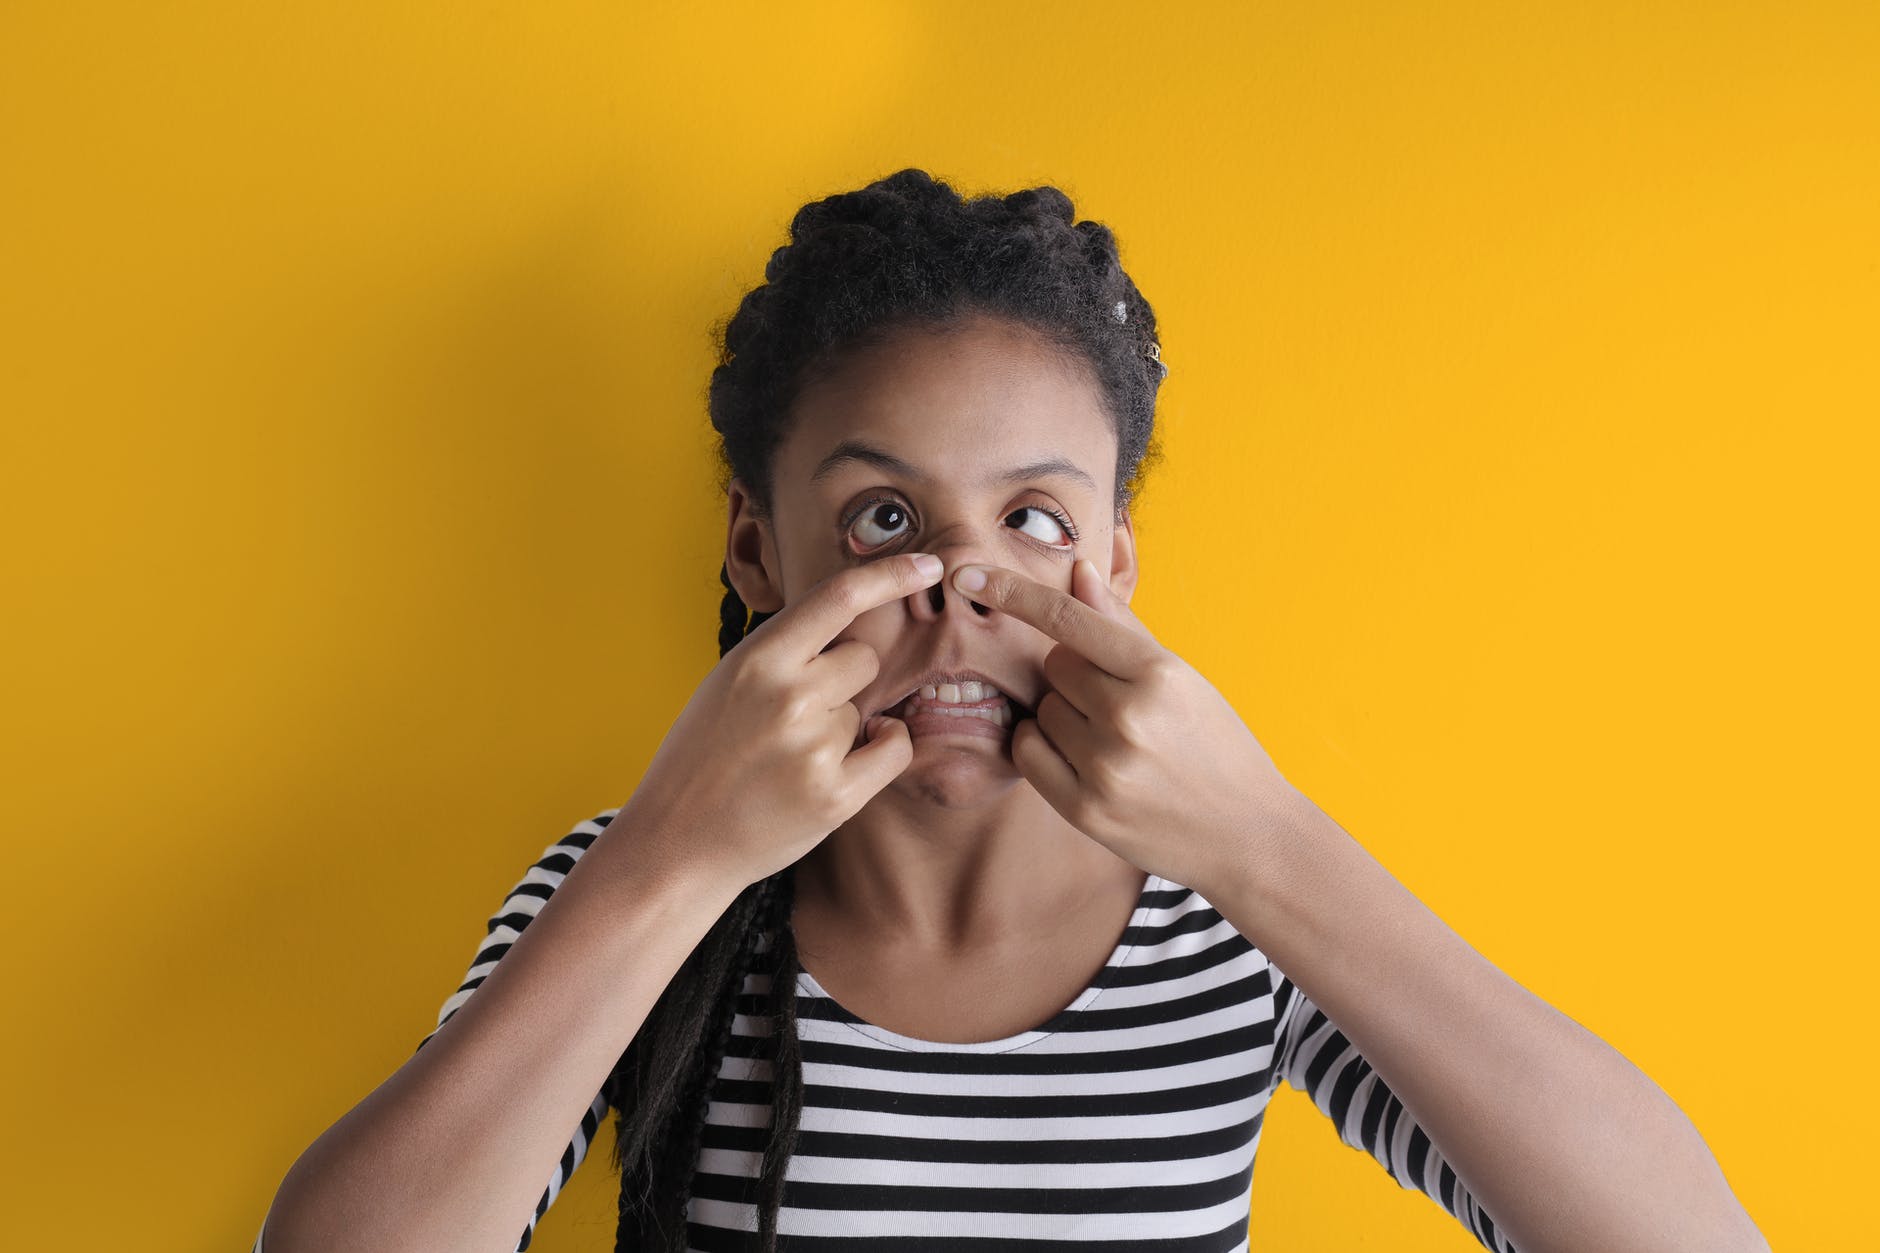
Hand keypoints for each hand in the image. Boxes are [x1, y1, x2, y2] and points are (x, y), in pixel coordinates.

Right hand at [619, 552, 944, 893]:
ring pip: (868, 709)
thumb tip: (852, 624)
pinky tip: (841, 768)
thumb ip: (785, 653)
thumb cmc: (703, 757)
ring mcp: (814, 747)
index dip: (891, 574)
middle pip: (863, 658)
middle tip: (796, 718)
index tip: (930, 564)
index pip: (839, 596)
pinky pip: (894, 748)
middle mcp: (789, 696)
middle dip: (845, 681)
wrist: (676, 842)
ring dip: (846, 728)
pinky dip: (881, 752)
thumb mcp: (729, 684)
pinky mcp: (837, 795)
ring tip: (791, 759)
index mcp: (758, 659)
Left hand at [953, 558, 1303, 895]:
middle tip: (1120, 705)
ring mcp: (1104, 766)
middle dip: (1077, 676)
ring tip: (1116, 741)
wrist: (1245, 833)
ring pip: (1042, 709)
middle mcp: (1129, 716)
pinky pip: (1028, 752)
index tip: (967, 575)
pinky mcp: (1084, 809)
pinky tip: (1085, 760)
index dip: (1013, 592)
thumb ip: (1122, 625)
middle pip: (1054, 665)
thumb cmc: (1215, 745)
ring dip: (1064, 716)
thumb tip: (1079, 570)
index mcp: (1159, 673)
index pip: (1068, 619)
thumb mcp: (1182, 678)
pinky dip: (1043, 748)